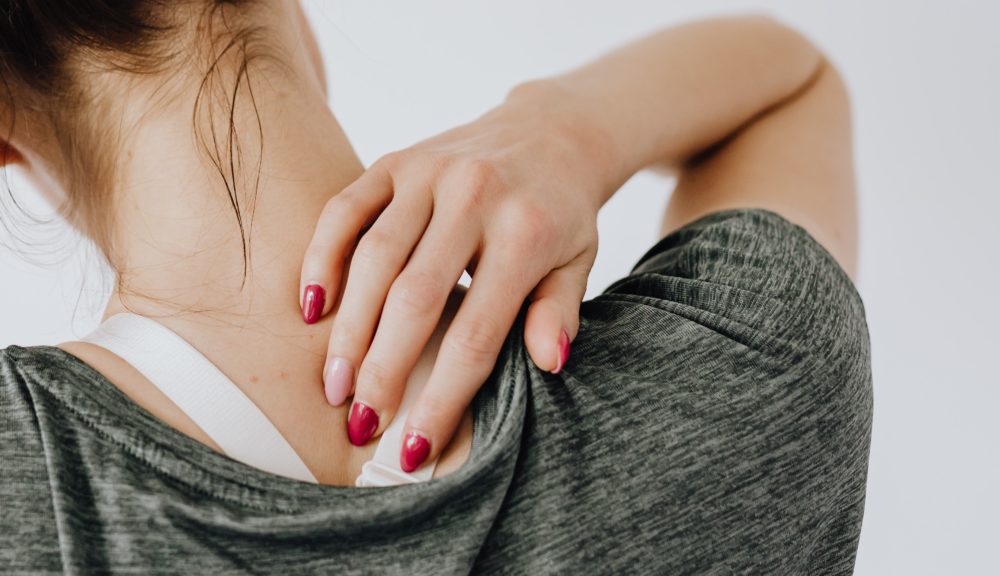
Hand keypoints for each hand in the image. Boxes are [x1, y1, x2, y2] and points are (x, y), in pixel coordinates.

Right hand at [299, 82, 619, 472]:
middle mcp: (474, 197)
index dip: (442, 397)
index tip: (413, 448)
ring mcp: (429, 174)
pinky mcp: (396, 160)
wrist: (550, 133)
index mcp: (525, 234)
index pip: (476, 333)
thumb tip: (547, 365)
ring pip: (372, 260)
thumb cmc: (561, 213)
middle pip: (413, 300)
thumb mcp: (578, 263)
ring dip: (347, 329)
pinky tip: (311, 307)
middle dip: (382, 371)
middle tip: (359, 422)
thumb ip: (558, 312)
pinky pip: (345, 211)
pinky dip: (321, 258)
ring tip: (333, 384)